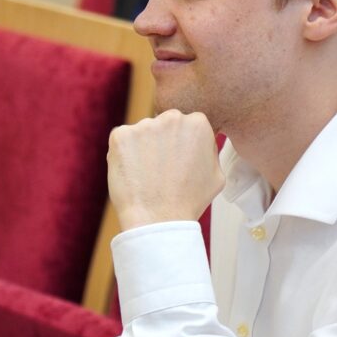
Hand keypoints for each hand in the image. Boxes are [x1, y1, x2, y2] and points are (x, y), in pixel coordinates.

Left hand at [107, 110, 224, 230]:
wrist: (158, 219)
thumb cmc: (189, 201)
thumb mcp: (216, 173)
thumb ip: (210, 150)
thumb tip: (201, 142)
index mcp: (198, 123)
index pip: (188, 125)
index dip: (182, 145)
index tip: (179, 162)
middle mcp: (172, 117)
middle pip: (165, 124)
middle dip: (163, 141)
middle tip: (162, 169)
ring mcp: (144, 125)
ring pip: (143, 133)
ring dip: (143, 148)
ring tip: (147, 175)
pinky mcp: (120, 135)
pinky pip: (122, 141)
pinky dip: (124, 155)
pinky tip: (133, 173)